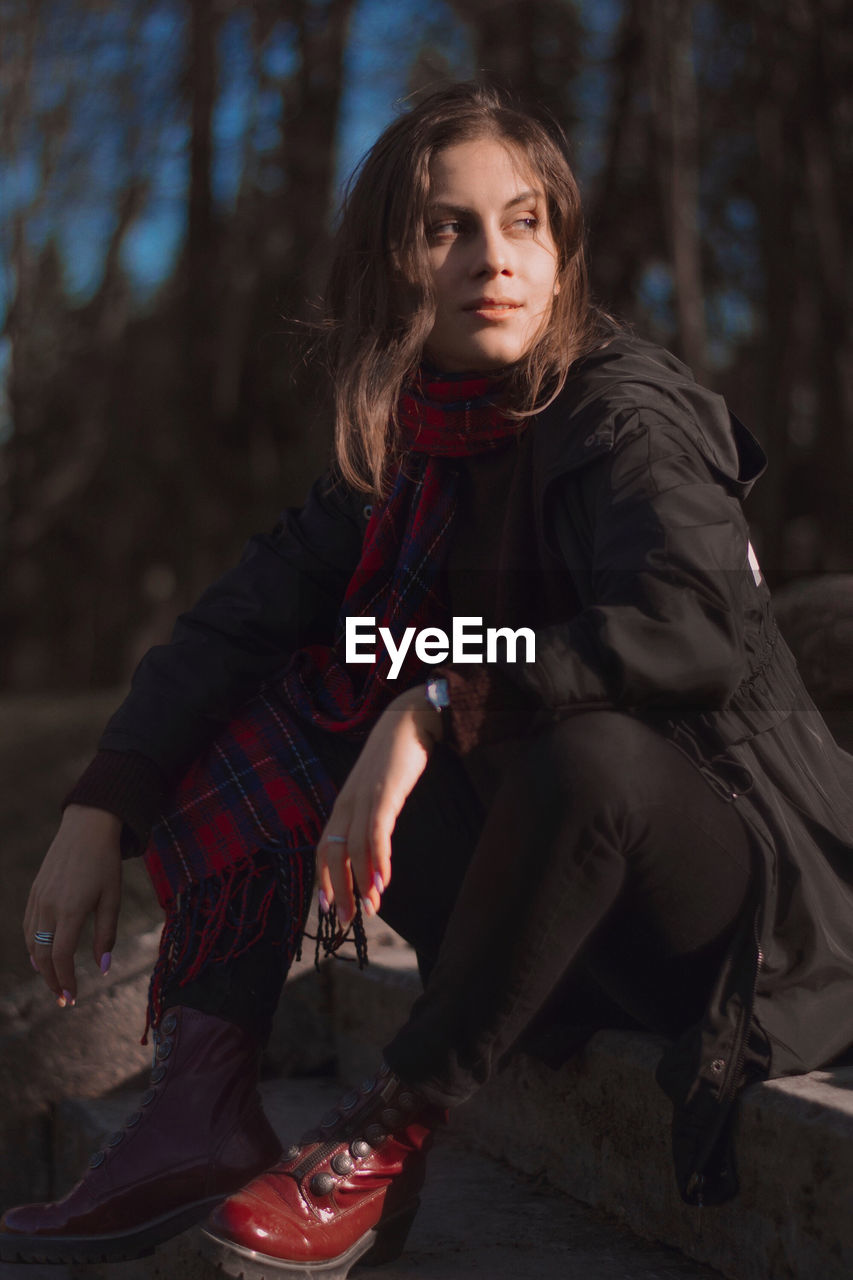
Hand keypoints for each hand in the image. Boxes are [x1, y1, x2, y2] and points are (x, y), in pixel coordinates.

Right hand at [24, 805, 122, 1005]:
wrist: (86, 827)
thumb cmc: (105, 863)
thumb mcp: (113, 897)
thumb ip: (106, 934)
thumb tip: (103, 968)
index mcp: (71, 909)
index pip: (61, 956)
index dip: (65, 980)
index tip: (73, 998)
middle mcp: (49, 906)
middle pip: (42, 955)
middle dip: (51, 980)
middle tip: (63, 998)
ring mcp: (38, 898)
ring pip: (32, 942)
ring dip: (41, 966)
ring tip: (54, 981)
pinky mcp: (34, 892)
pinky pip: (29, 926)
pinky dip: (34, 946)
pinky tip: (41, 956)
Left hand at [317, 687, 442, 927]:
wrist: (412, 718)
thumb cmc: (398, 756)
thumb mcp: (379, 788)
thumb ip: (373, 813)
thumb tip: (375, 842)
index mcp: (344, 805)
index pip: (325, 849)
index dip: (325, 880)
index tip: (330, 907)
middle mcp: (347, 803)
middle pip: (332, 853)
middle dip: (337, 889)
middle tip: (346, 919)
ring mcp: (364, 797)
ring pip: (354, 848)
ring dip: (361, 882)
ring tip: (371, 909)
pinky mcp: (384, 792)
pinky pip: (376, 832)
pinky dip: (377, 859)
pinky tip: (383, 882)